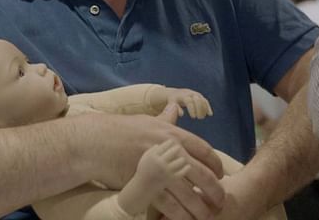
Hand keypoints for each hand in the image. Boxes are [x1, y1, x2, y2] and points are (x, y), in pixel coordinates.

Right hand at [83, 105, 224, 218]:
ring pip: (190, 195)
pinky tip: (186, 219)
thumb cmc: (122, 130)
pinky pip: (171, 207)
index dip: (217, 166)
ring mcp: (160, 170)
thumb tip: (175, 108)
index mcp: (172, 134)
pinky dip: (182, 216)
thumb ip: (165, 119)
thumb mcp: (147, 121)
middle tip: (219, 201)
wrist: (97, 143)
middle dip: (216, 191)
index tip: (220, 175)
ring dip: (202, 209)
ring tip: (206, 216)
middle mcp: (170, 151)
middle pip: (204, 175)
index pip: (205, 151)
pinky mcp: (148, 186)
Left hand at [164, 88, 212, 118]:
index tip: (193, 117)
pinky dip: (208, 107)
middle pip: (198, 100)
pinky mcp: (200, 97)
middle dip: (200, 109)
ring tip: (201, 117)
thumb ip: (176, 108)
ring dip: (204, 109)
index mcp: (183, 95)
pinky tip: (210, 114)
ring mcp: (196, 94)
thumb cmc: (173, 100)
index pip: (189, 101)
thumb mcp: (172, 104)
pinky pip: (205, 101)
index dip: (192, 109)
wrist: (176, 93)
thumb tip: (181, 114)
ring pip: (203, 100)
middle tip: (199, 118)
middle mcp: (191, 94)